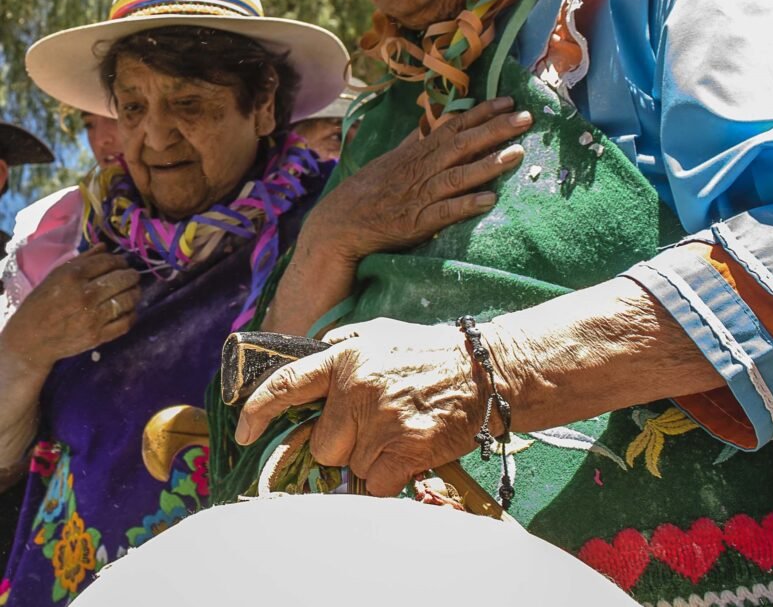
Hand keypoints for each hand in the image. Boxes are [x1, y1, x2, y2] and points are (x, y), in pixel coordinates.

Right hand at [1, 246, 140, 373]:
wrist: (29, 341)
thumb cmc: (40, 304)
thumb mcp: (55, 276)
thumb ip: (82, 260)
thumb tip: (106, 247)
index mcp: (73, 277)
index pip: (108, 262)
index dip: (120, 261)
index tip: (123, 263)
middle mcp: (85, 295)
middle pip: (123, 279)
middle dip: (132, 275)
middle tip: (132, 276)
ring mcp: (93, 317)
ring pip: (128, 299)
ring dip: (135, 292)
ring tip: (133, 291)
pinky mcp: (97, 336)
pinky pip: (126, 323)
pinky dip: (132, 314)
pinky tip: (128, 310)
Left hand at [235, 317, 489, 495]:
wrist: (483, 370)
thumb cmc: (429, 353)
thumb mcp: (380, 334)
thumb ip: (342, 346)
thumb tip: (307, 362)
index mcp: (346, 356)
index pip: (288, 384)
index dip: (259, 410)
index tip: (244, 432)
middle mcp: (357, 386)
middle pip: (322, 443)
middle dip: (342, 443)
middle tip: (374, 425)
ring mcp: (381, 418)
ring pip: (351, 465)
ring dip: (369, 458)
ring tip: (398, 430)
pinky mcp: (405, 447)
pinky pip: (375, 483)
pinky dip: (389, 476)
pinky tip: (409, 449)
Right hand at [295, 97, 531, 270]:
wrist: (340, 223)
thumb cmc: (367, 191)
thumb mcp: (389, 160)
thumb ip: (412, 143)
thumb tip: (424, 125)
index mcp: (417, 152)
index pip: (455, 125)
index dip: (483, 113)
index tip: (509, 101)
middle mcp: (422, 168)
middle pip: (463, 144)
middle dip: (496, 129)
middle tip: (526, 118)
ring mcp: (421, 194)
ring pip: (459, 175)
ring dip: (489, 164)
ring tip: (517, 154)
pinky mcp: (419, 221)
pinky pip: (446, 211)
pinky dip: (467, 204)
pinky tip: (489, 200)